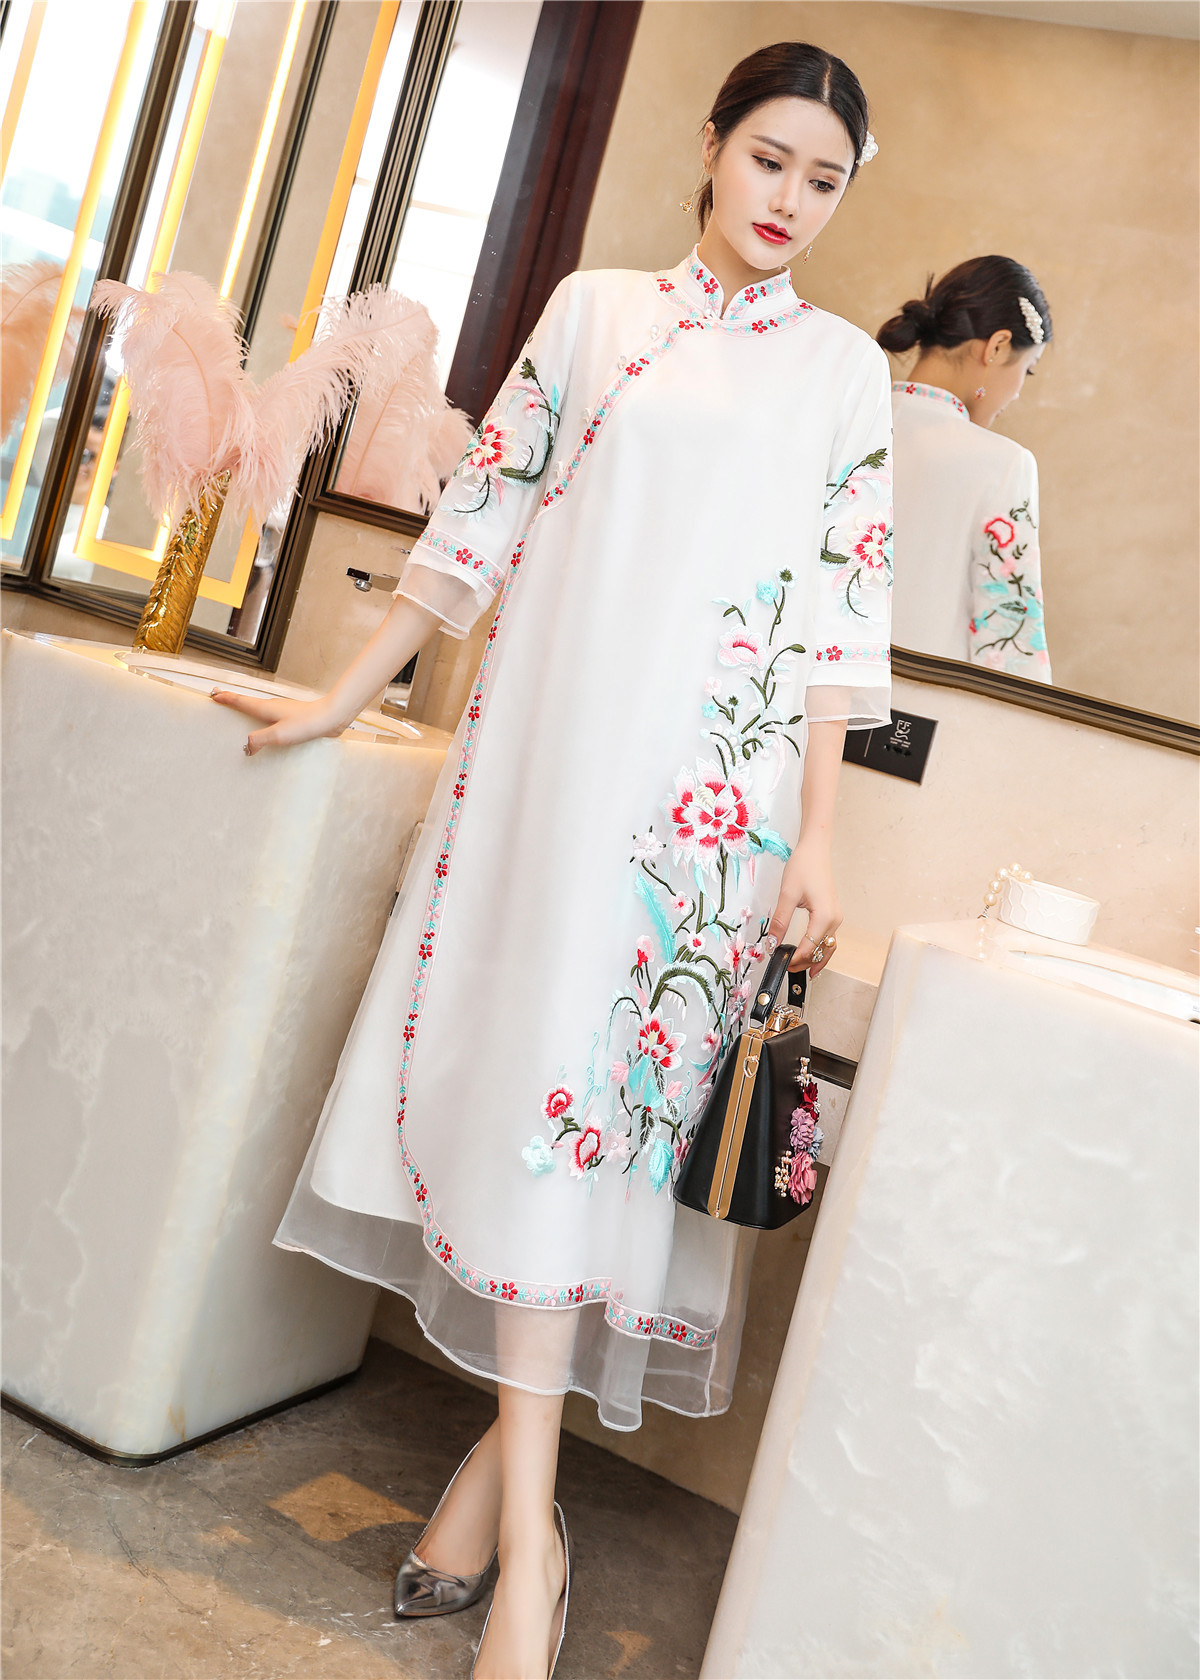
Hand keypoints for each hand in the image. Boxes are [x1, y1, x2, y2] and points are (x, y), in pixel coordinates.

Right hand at [209, 688, 346, 755]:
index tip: (213, 695)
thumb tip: (246, 748)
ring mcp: (282, 711)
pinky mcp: (291, 718)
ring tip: (238, 710)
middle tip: (219, 698)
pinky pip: (269, 716)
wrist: (331, 717)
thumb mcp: (279, 735)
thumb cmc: (307, 723)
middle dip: (232, 700)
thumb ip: (259, 740)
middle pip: (247, 701)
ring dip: (246, 707)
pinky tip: (264, 725)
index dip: (225, 698)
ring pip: (258, 708)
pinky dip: (259, 716)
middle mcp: (272, 706)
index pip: (240, 701)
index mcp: (265, 708)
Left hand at [765, 837, 841, 975]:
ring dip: (816, 959)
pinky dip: (820, 949)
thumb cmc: (803, 867)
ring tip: (802, 970)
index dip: (795, 959)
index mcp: (824, 917)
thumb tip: (771, 943)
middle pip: (821, 951)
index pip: (810, 948)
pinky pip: (829, 937)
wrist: (815, 850)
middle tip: (787, 968)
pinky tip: (812, 955)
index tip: (780, 963)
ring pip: (828, 946)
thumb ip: (780, 922)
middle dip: (806, 963)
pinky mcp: (833, 913)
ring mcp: (836, 917)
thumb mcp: (787, 895)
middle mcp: (835, 919)